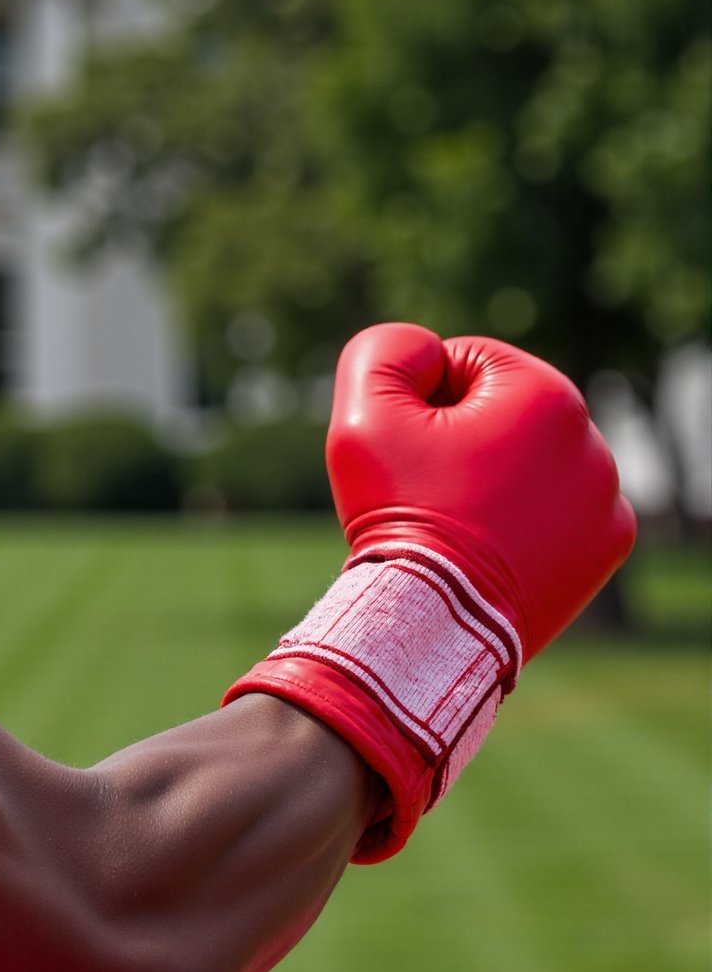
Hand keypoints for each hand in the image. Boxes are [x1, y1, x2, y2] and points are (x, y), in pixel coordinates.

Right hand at [225, 323, 633, 860]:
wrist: (436, 621)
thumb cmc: (400, 509)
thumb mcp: (365, 410)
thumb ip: (385, 351)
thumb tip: (423, 350)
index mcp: (546, 395)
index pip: (467, 360)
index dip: (419, 396)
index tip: (407, 445)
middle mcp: (593, 442)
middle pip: (504, 411)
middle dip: (460, 434)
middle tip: (425, 485)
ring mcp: (608, 500)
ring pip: (531, 461)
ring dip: (491, 475)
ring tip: (455, 518)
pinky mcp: (607, 549)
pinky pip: (556, 510)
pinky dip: (522, 519)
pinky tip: (487, 543)